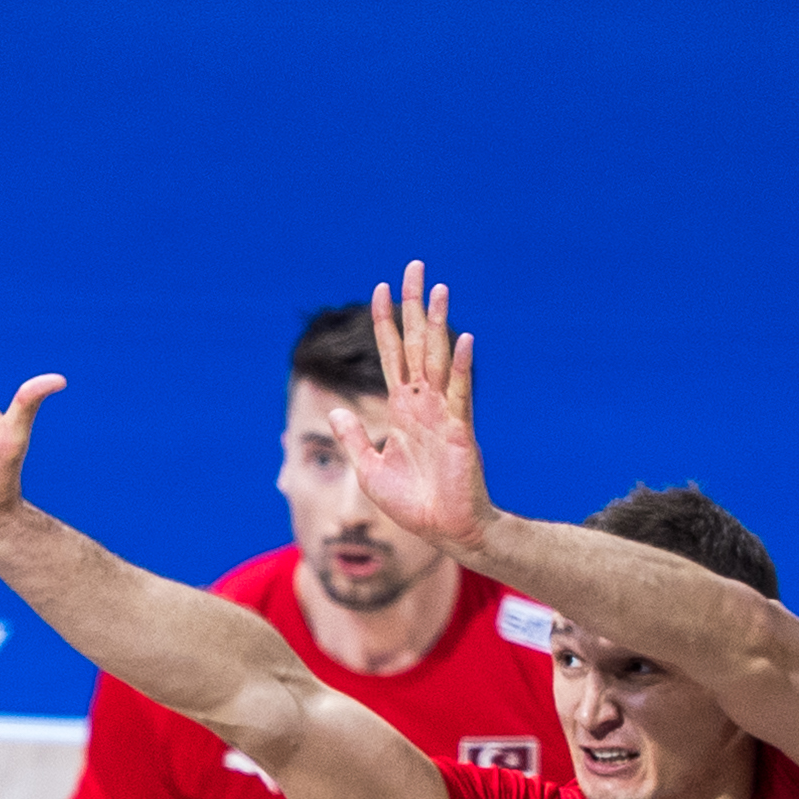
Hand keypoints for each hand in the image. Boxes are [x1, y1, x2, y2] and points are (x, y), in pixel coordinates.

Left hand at [323, 267, 494, 553]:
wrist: (444, 530)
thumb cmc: (412, 504)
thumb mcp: (369, 470)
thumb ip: (354, 438)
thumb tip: (336, 409)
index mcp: (402, 411)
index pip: (392, 357)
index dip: (385, 324)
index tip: (380, 289)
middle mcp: (424, 404)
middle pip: (416, 346)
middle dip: (413, 308)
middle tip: (414, 268)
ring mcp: (443, 414)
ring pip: (438, 360)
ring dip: (437, 325)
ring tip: (439, 290)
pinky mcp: (460, 431)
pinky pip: (459, 394)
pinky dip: (461, 367)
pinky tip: (462, 340)